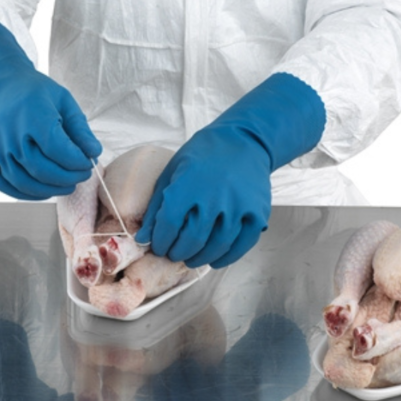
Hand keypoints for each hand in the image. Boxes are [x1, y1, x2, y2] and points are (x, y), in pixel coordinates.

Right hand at [0, 69, 100, 199]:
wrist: (0, 85)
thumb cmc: (35, 93)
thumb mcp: (64, 101)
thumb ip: (80, 129)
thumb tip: (94, 152)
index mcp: (32, 116)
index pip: (59, 150)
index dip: (77, 162)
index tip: (88, 162)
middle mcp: (10, 135)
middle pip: (42, 170)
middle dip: (68, 178)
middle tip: (82, 175)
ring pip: (25, 183)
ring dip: (51, 189)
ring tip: (67, 184)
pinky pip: (7, 187)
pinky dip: (28, 194)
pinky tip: (45, 189)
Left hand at [136, 126, 270, 268]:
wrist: (244, 141)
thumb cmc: (202, 156)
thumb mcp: (172, 173)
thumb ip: (156, 207)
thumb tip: (143, 239)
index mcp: (188, 185)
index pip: (169, 225)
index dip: (161, 241)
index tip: (159, 245)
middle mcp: (214, 198)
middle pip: (192, 240)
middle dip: (178, 252)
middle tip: (174, 254)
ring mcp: (239, 207)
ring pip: (216, 246)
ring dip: (200, 258)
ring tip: (191, 258)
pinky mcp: (258, 214)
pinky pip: (241, 245)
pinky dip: (226, 257)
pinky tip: (214, 259)